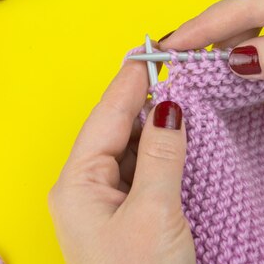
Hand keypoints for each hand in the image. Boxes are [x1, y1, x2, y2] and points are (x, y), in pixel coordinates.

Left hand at [48, 60, 194, 263]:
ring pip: (132, 147)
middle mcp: (86, 188)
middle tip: (179, 70)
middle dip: (146, 99)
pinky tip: (182, 138)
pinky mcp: (129, 214)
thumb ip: (160, 153)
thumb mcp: (154, 212)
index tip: (153, 50)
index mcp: (77, 183)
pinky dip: (163, 151)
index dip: (130, 80)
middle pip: (117, 128)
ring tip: (186, 97)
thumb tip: (168, 106)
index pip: (106, 116)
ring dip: (158, 124)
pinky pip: (144, 169)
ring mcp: (107, 202)